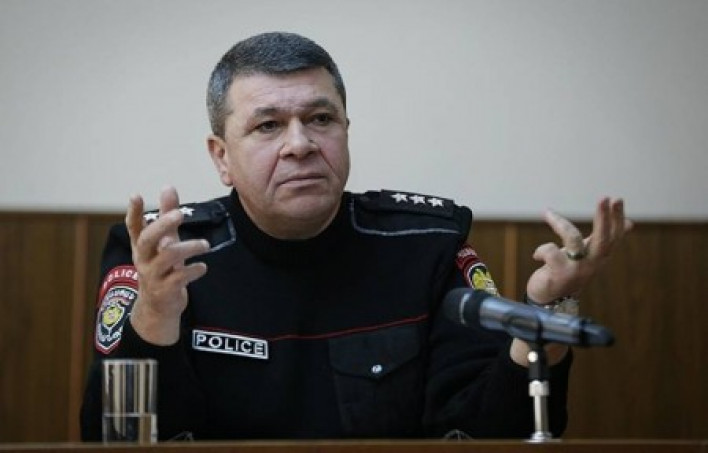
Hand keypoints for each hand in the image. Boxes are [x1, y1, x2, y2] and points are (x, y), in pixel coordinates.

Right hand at [126, 186, 209, 344]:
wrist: (158, 308)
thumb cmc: (162, 267)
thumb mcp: (164, 241)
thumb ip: (167, 215)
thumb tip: (168, 187)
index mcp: (141, 246)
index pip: (133, 226)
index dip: (133, 211)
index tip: (136, 195)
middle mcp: (143, 259)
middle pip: (147, 239)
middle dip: (162, 225)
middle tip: (179, 214)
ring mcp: (153, 275)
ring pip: (167, 257)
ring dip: (188, 247)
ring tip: (205, 244)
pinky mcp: (165, 290)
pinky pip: (179, 277)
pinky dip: (194, 270)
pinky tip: (203, 267)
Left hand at [526, 197, 631, 303]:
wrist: (548, 300)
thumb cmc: (567, 272)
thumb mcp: (587, 254)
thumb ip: (603, 239)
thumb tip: (630, 223)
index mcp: (599, 256)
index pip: (614, 236)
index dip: (617, 218)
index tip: (617, 199)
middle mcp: (592, 264)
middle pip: (603, 239)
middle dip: (603, 218)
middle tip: (604, 197)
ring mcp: (577, 270)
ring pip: (573, 238)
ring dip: (559, 222)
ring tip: (547, 212)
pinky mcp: (561, 275)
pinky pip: (551, 251)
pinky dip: (541, 250)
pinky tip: (536, 256)